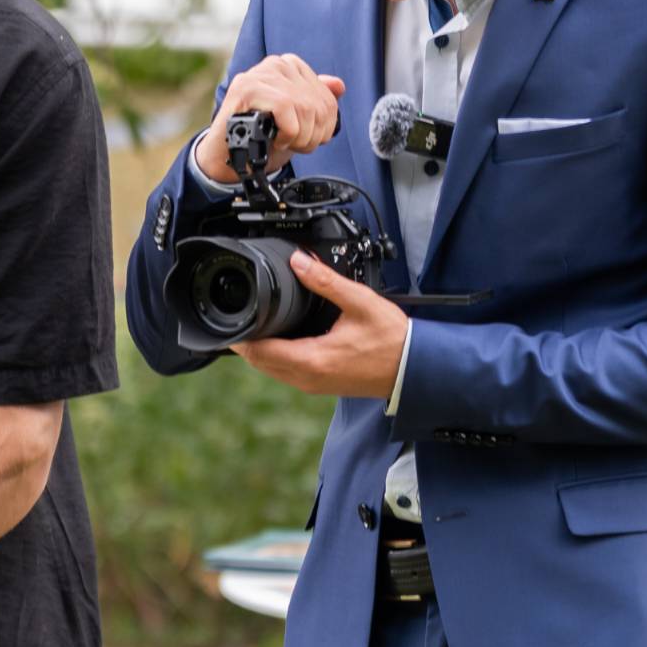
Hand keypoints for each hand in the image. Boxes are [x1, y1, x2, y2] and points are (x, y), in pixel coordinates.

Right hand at [195, 54, 346, 183]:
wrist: (227, 155)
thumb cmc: (259, 135)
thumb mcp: (294, 118)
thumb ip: (315, 99)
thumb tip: (338, 85)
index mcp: (289, 66)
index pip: (327, 97)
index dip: (324, 127)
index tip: (309, 140)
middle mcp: (276, 65)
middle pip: (317, 105)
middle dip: (311, 135)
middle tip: (296, 146)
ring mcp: (260, 74)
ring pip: (304, 108)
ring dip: (299, 137)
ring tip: (285, 144)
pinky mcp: (248, 87)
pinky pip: (285, 108)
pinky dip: (286, 132)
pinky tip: (277, 140)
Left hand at [233, 251, 409, 398]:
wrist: (414, 369)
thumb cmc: (393, 340)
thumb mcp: (360, 302)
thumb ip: (326, 281)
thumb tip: (299, 261)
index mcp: (313, 359)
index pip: (260, 351)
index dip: (241, 336)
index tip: (231, 320)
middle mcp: (308, 378)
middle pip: (260, 363)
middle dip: (246, 342)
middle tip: (238, 317)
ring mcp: (313, 385)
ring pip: (271, 371)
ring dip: (259, 351)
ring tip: (254, 325)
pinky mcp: (320, 385)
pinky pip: (286, 373)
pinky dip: (275, 358)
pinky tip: (279, 339)